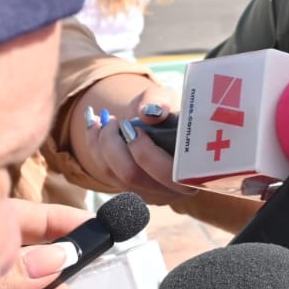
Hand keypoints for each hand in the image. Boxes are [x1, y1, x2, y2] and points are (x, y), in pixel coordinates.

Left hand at [67, 75, 192, 204]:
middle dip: (114, 145)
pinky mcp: (133, 186)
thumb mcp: (171, 99)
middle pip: (133, 176)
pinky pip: (106, 172)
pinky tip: (94, 125)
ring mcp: (152, 189)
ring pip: (115, 176)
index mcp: (195, 170)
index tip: (137, 126)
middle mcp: (174, 187)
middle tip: (113, 120)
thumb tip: (147, 113)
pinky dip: (94, 146)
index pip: (167, 174)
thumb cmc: (173, 110)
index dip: (146, 153)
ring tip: (101, 118)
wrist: (165, 120)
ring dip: (100, 145)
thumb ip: (162, 103)